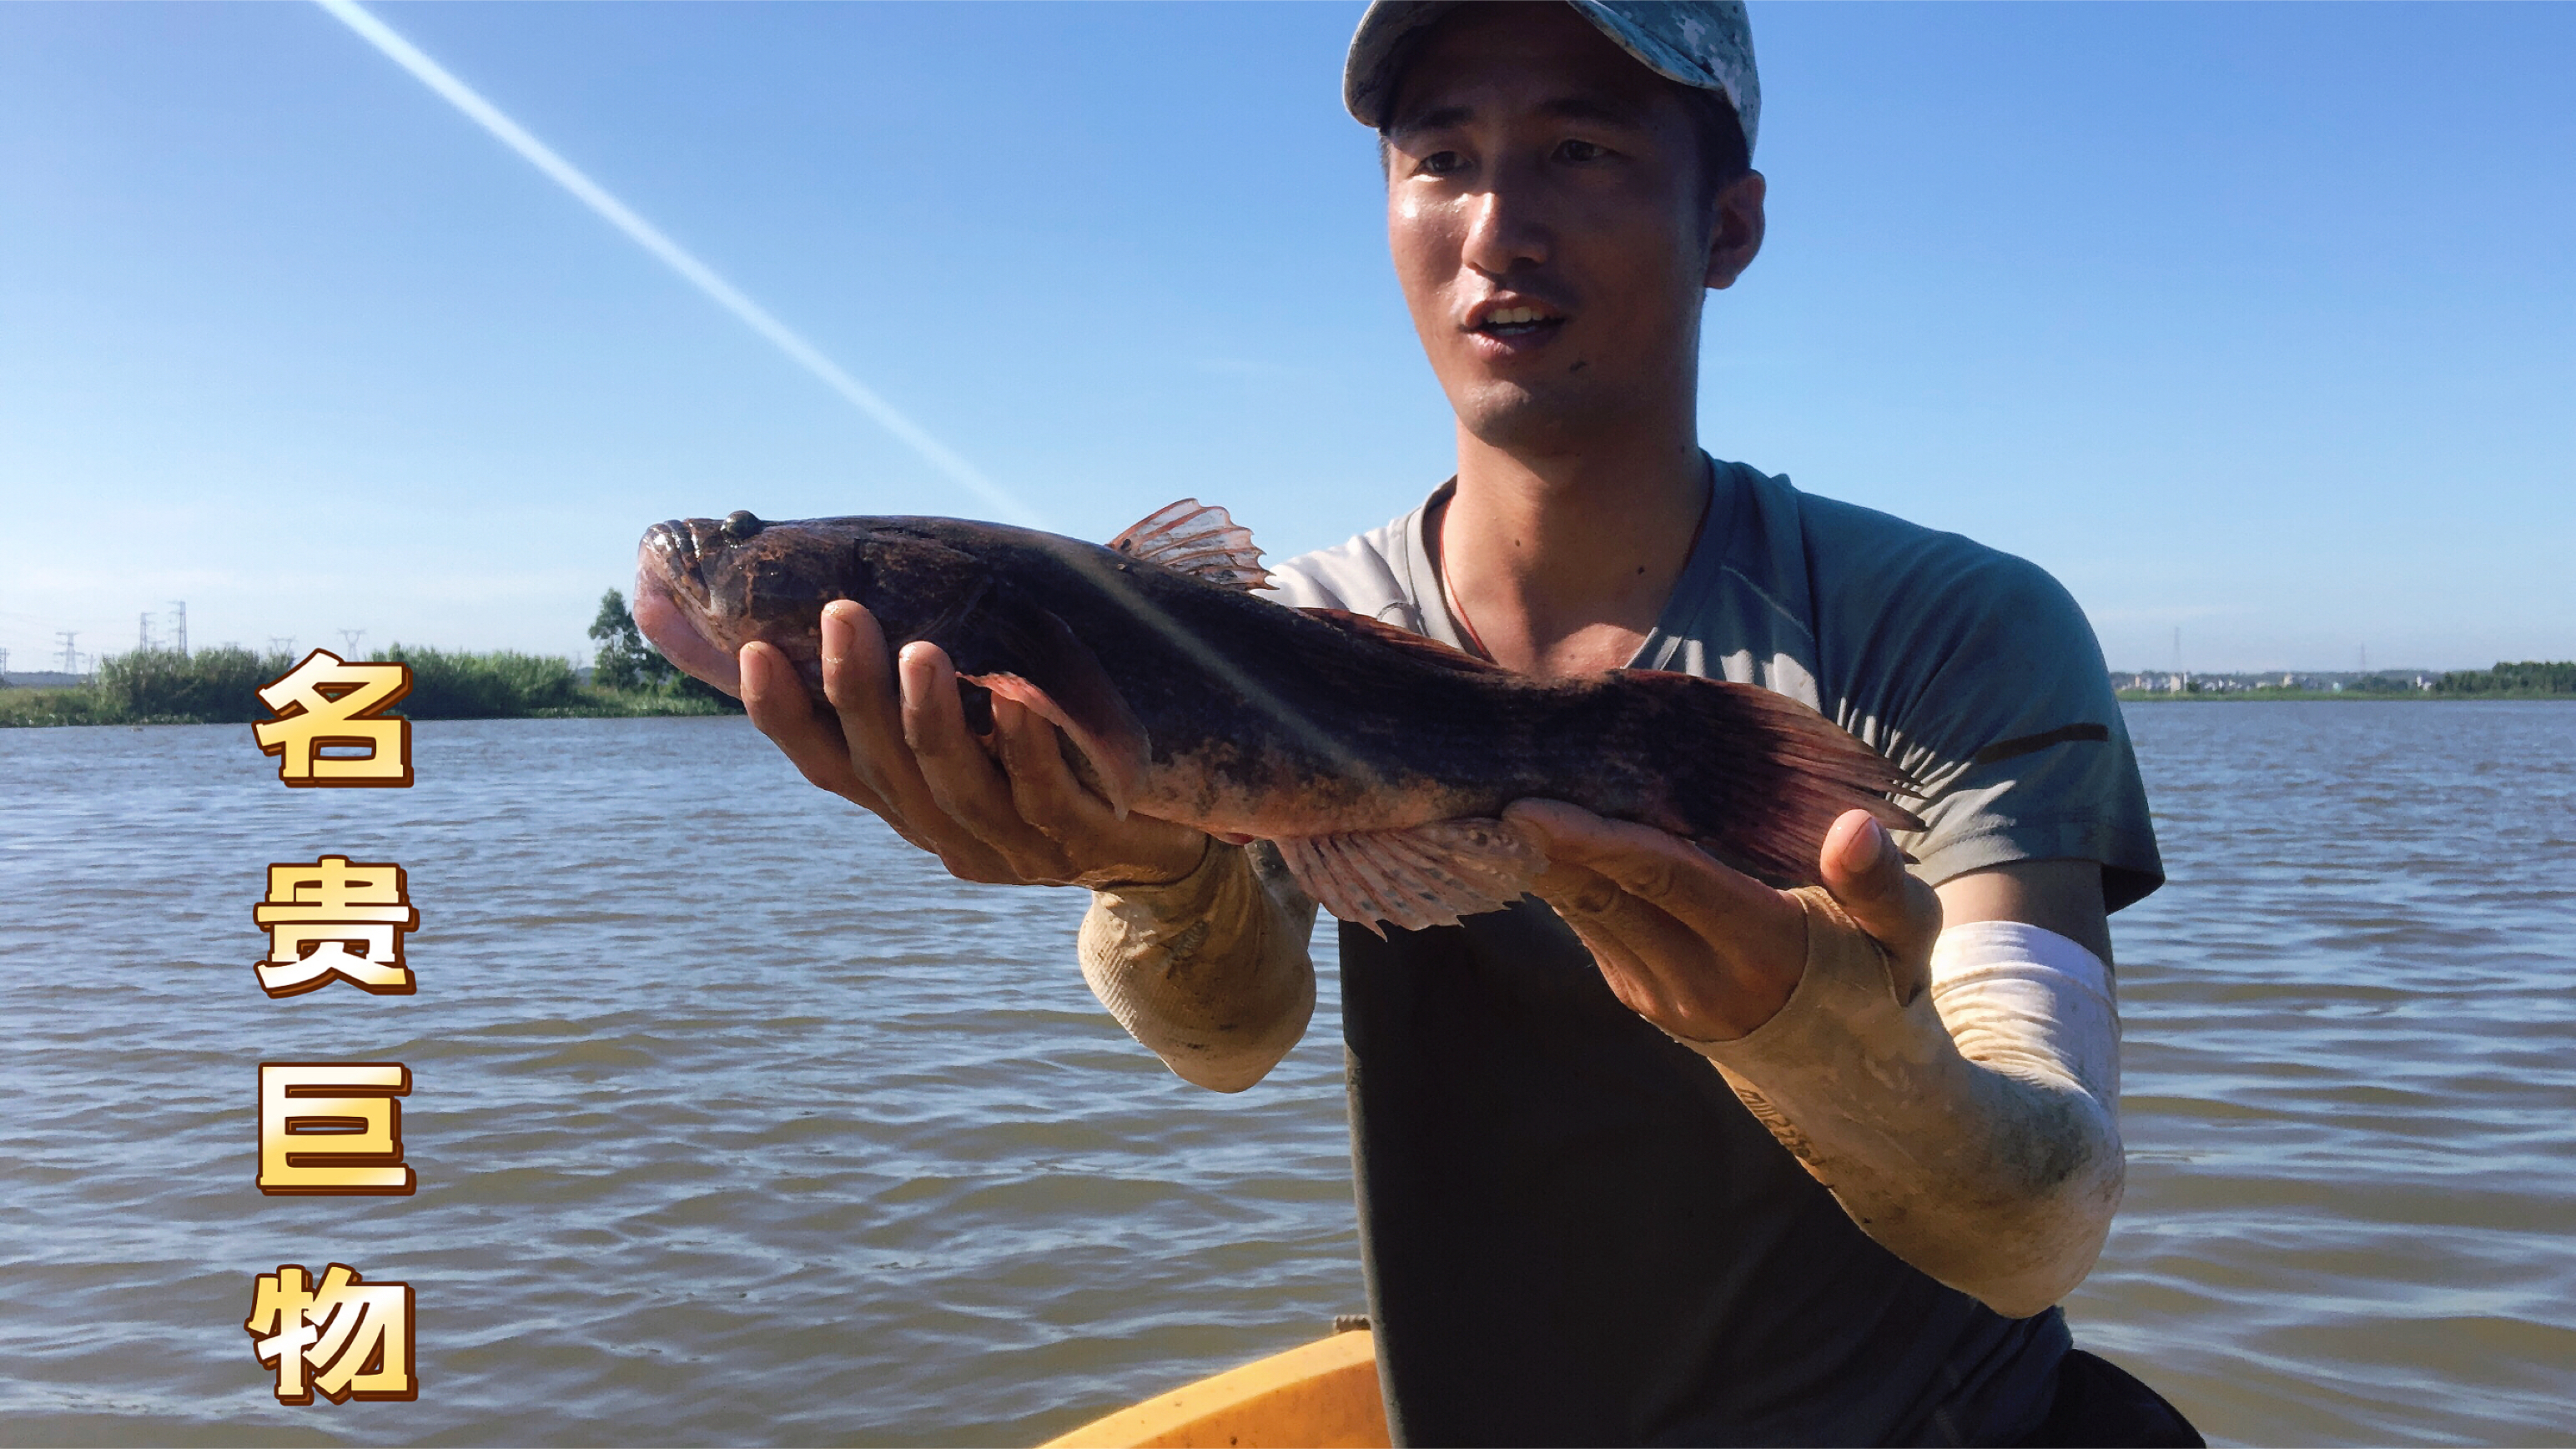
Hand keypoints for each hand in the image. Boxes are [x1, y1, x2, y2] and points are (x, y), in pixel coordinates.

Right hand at [739, 599, 1208, 888]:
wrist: (1159, 848)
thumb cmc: (1051, 765)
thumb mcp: (976, 728)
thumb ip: (916, 684)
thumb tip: (840, 595)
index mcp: (910, 804)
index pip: (829, 767)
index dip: (783, 717)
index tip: (751, 650)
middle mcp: (947, 831)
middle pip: (885, 770)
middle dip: (857, 693)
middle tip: (843, 615)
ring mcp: (1014, 846)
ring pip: (956, 788)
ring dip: (933, 721)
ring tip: (919, 651)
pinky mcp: (1083, 842)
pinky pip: (1047, 797)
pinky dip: (1027, 747)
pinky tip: (1020, 701)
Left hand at [1501, 801, 1943, 1041]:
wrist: (1851, 1084)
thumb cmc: (1883, 981)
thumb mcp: (1907, 934)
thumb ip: (1882, 883)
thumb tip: (1855, 828)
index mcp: (1763, 951)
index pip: (1665, 880)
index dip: (1595, 839)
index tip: (1528, 805)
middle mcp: (1698, 982)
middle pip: (1600, 894)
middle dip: (1538, 836)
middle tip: (1482, 774)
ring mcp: (1658, 996)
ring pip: (1581, 911)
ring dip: (1533, 854)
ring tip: (1487, 785)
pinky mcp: (1637, 995)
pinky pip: (1587, 924)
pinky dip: (1556, 874)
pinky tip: (1528, 826)